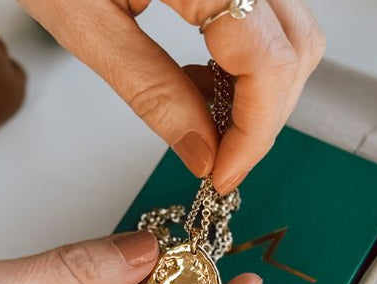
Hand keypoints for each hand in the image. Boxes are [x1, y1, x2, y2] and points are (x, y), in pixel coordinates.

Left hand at [20, 0, 323, 192]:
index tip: (222, 174)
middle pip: (295, 51)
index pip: (268, 66)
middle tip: (216, 157)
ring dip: (261, 90)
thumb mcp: (81, 18)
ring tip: (204, 114)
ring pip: (294, 35)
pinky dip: (250, 58)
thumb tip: (202, 153)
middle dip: (262, 118)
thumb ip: (150, 89)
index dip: (253, 134)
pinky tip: (206, 77)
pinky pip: (271, 15)